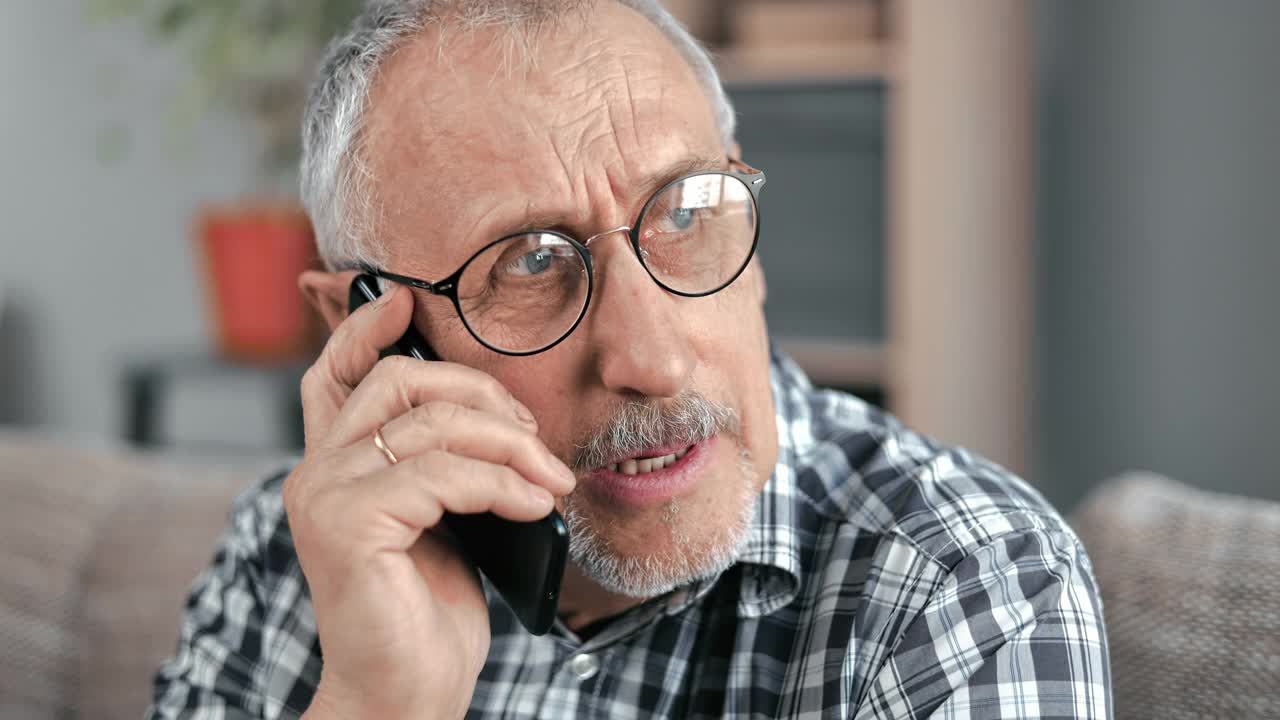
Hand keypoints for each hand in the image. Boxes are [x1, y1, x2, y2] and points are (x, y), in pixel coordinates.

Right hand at [287, 283, 575, 719]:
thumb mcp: (440, 521)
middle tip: (534, 436)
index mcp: (337, 467)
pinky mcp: (346, 524)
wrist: (406, 692)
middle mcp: (317, 472)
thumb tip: (499, 419)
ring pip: (432, 425)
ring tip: (551, 481)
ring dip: (510, 446)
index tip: (407, 301)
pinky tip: (534, 507)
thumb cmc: (427, 610)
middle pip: (400, 383)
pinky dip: (502, 484)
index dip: (363, 327)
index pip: (333, 375)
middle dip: (481, 393)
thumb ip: (441, 467)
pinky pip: (442, 474)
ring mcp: (326, 495)